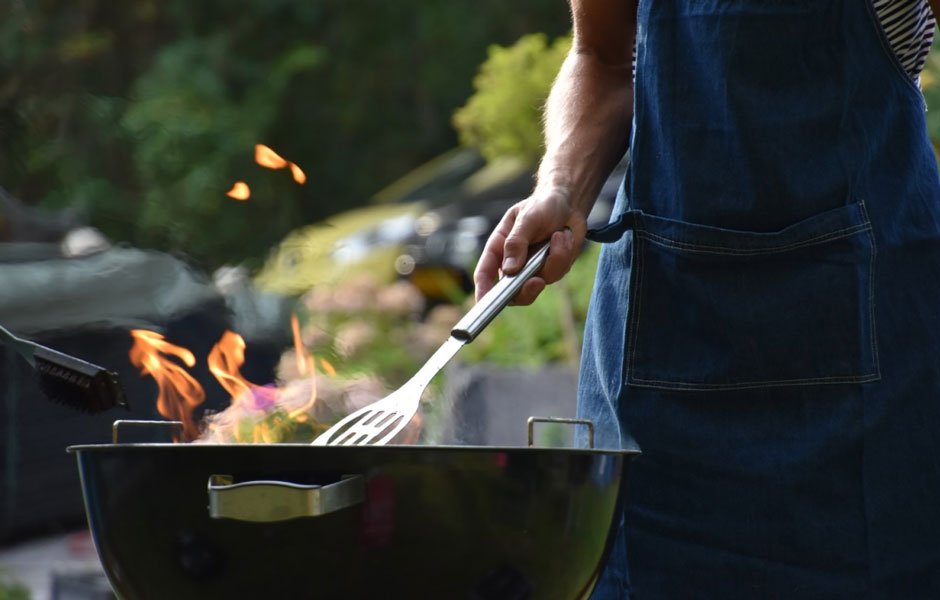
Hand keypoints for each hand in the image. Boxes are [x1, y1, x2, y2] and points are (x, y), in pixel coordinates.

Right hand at [473, 186, 587, 304]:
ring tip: (559, 235)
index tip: (484, 303)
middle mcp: (513, 263)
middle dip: (525, 290)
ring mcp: (533, 269)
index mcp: (498, 248)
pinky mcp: (552, 269)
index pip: (485, 274)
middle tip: (537, 282)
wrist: (568, 203)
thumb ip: (516, 243)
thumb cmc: (541, 206)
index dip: (483, 291)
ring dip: (553, 259)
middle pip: (512, 292)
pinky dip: (564, 254)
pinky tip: (564, 237)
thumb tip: (510, 270)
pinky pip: (558, 273)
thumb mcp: (526, 218)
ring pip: (540, 282)